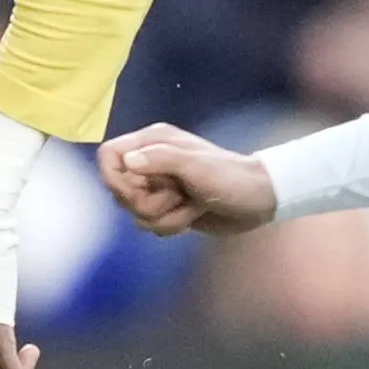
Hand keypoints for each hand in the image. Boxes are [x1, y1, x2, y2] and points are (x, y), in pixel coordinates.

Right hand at [100, 125, 277, 236]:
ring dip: (163, 216)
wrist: (259, 200)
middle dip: (145, 202)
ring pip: (134, 212)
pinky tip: (193, 215)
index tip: (135, 191)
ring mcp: (159, 186)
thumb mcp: (196, 166)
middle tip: (175, 195)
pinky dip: (171, 225)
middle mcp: (151, 162)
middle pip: (118, 190)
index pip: (109, 155)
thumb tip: (128, 161)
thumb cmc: (231, 177)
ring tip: (189, 204)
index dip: (113, 178)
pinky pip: (149, 224)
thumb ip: (161, 160)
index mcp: (153, 143)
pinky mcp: (167, 208)